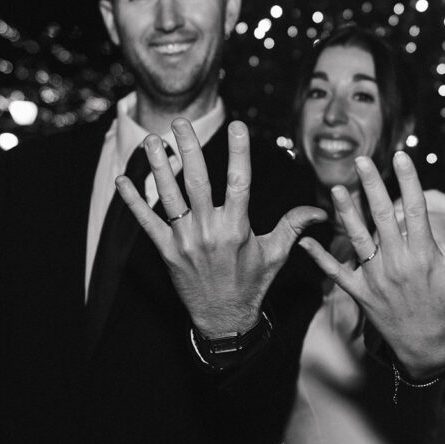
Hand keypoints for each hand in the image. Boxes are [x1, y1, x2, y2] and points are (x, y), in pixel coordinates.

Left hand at [116, 118, 326, 337]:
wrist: (224, 320)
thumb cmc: (252, 284)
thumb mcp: (276, 254)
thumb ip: (293, 225)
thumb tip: (321, 210)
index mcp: (237, 228)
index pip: (239, 183)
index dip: (239, 153)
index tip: (238, 125)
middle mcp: (209, 231)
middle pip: (197, 182)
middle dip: (189, 149)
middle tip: (181, 122)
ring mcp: (185, 241)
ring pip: (169, 196)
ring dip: (159, 167)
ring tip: (154, 140)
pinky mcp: (166, 251)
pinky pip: (146, 221)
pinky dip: (133, 200)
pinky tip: (123, 179)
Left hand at [298, 151, 444, 379]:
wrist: (428, 351)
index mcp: (424, 256)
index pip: (415, 209)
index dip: (409, 180)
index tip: (402, 155)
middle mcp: (397, 262)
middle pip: (382, 215)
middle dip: (371, 184)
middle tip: (361, 159)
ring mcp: (376, 278)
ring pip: (357, 237)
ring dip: (345, 211)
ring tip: (336, 188)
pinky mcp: (360, 293)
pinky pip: (336, 272)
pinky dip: (320, 257)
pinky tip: (304, 241)